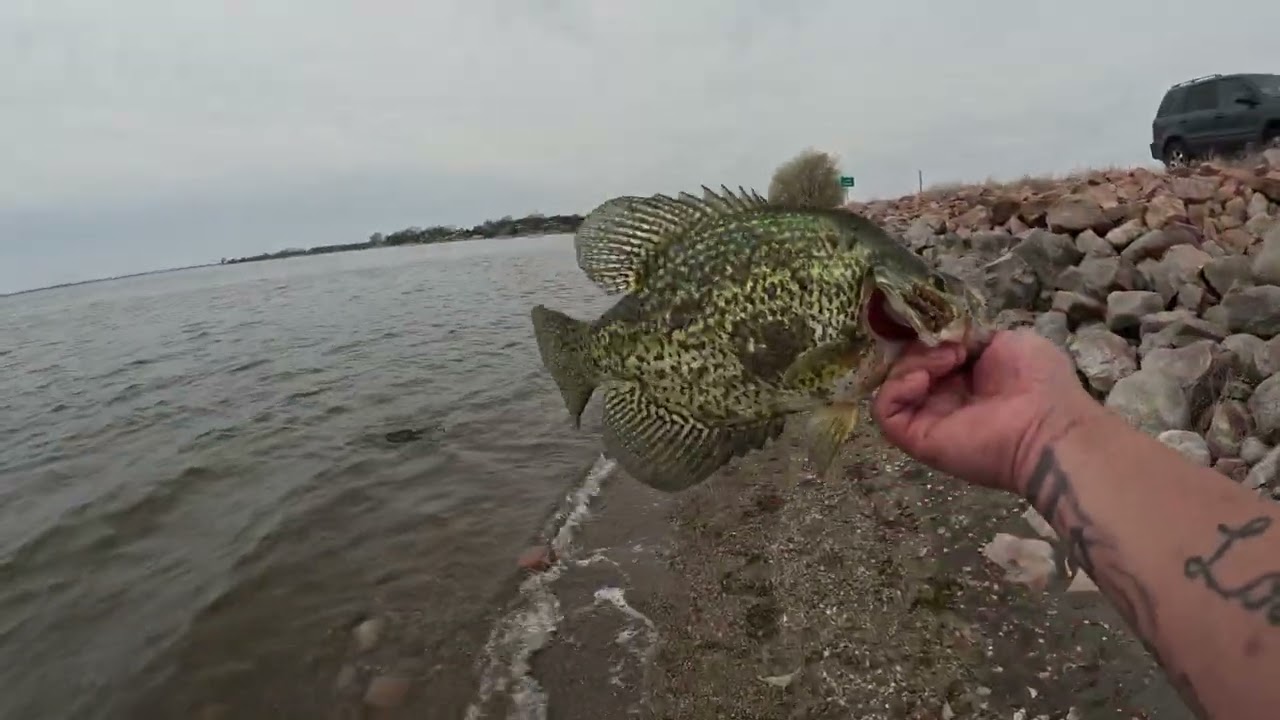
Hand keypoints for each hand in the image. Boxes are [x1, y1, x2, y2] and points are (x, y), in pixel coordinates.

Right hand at [871, 329, 1103, 492]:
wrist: (1046, 426)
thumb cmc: (1038, 381)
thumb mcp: (1007, 340)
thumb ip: (971, 335)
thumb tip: (945, 336)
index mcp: (967, 375)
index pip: (928, 348)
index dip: (927, 332)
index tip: (940, 323)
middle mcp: (943, 396)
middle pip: (905, 362)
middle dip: (921, 345)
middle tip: (951, 346)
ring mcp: (926, 417)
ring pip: (892, 382)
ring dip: (913, 361)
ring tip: (947, 360)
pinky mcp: (914, 438)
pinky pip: (884, 409)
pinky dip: (896, 387)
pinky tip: (924, 380)